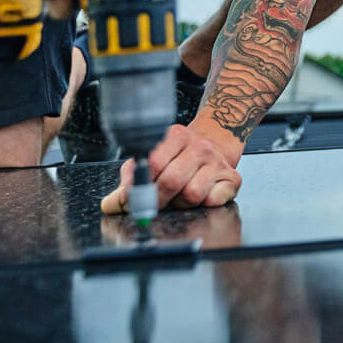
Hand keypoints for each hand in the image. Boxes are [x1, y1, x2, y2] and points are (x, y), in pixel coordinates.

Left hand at [100, 121, 242, 214]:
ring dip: (181, 203)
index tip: (133, 199)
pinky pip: (212, 201)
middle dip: (158, 200)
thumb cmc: (179, 157)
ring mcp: (217, 162)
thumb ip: (131, 182)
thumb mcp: (153, 162)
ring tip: (180, 196)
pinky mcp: (232, 178)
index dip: (140, 187)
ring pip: (192, 194)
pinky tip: (201, 196)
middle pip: (171, 181)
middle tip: (155, 204)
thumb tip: (110, 205)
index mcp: (175, 136)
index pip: (152, 163)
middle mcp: (199, 147)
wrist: (218, 143)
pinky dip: (203, 205)